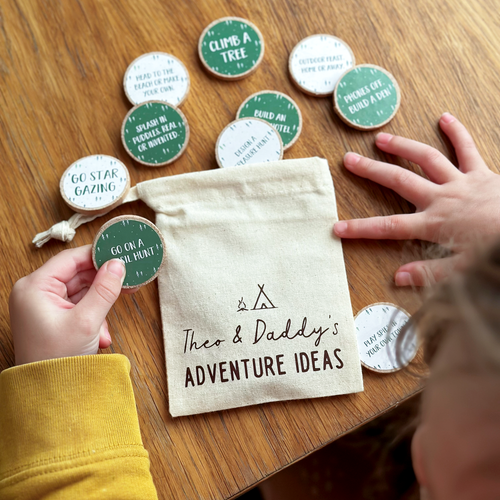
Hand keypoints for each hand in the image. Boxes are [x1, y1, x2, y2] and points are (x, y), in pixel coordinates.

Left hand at [10, 245, 126, 364]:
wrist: (48, 396)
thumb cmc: (56, 360)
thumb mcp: (86, 321)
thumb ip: (104, 289)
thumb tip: (118, 264)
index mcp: (35, 287)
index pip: (71, 258)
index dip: (98, 255)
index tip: (121, 255)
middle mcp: (36, 292)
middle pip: (77, 274)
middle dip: (102, 284)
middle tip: (127, 281)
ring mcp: (43, 306)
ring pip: (81, 291)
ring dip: (99, 305)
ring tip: (106, 324)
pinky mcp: (52, 318)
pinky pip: (78, 306)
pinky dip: (92, 316)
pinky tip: (100, 334)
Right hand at [334, 113, 499, 285]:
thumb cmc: (494, 250)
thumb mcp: (462, 270)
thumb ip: (429, 272)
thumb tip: (398, 276)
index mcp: (433, 224)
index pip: (388, 227)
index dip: (360, 228)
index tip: (337, 227)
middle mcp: (441, 198)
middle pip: (399, 180)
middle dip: (371, 170)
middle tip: (350, 159)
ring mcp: (460, 182)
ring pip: (426, 159)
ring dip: (402, 147)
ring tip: (382, 138)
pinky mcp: (481, 173)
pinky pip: (467, 150)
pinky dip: (456, 133)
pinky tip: (445, 118)